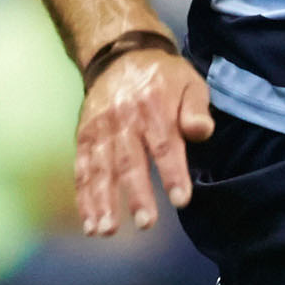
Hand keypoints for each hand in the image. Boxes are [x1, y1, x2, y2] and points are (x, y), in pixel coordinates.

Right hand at [76, 45, 213, 233]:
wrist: (121, 54)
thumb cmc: (164, 77)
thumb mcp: (190, 83)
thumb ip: (196, 109)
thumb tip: (201, 131)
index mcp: (154, 108)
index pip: (165, 145)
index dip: (172, 173)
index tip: (180, 199)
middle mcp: (124, 120)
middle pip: (130, 160)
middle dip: (136, 194)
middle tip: (146, 223)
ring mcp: (101, 129)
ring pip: (101, 168)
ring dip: (102, 201)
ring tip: (106, 230)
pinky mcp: (85, 136)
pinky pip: (83, 168)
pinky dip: (84, 197)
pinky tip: (89, 221)